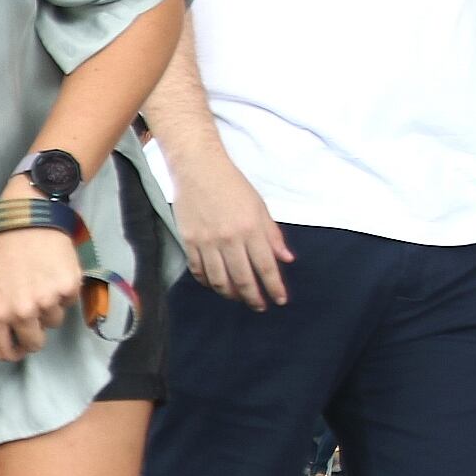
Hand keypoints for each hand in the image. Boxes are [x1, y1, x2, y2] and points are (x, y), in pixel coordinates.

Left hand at [0, 227, 81, 361]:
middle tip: (35, 320)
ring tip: (43, 282)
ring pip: (54, 321)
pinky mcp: (69, 288)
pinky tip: (55, 272)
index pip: (2, 350)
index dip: (9, 353)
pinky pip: (69, 302)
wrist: (28, 216)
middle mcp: (23, 311)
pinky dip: (64, 292)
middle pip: (35, 343)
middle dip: (34, 336)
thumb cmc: (5, 248)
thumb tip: (11, 333)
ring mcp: (48, 301)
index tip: (15, 350)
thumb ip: (2, 311)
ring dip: (50, 309)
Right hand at [168, 145, 292, 309]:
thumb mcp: (260, 207)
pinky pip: (199, 271)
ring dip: (231, 294)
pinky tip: (216, 284)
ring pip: (219, 280)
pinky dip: (208, 282)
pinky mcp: (189, 242)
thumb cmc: (233, 185)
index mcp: (251, 229)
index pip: (266, 267)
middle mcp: (230, 239)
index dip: (274, 287)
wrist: (199, 169)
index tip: (280, 300)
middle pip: (243, 279)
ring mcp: (207, 242)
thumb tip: (286, 259)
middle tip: (259, 306)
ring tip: (238, 297)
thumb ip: (272, 235)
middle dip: (254, 297)